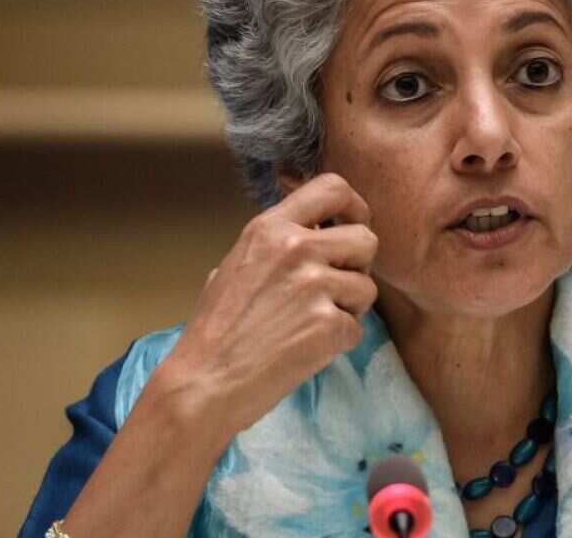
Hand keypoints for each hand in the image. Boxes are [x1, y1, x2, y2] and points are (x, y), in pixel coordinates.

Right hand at [157, 172, 378, 435]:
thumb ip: (279, 243)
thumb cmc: (216, 329)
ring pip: (367, 287)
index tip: (353, 226)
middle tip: (335, 289)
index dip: (354, 208)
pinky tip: (307, 349)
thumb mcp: (238, 264)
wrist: (204, 383)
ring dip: (350, 308)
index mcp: (271, 228)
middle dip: (359, 266)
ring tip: (311, 324)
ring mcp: (315, 285)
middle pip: (366, 239)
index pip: (333, 188)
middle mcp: (297, 248)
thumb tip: (317, 231)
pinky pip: (357, 327)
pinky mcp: (329, 324)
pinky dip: (339, 342)